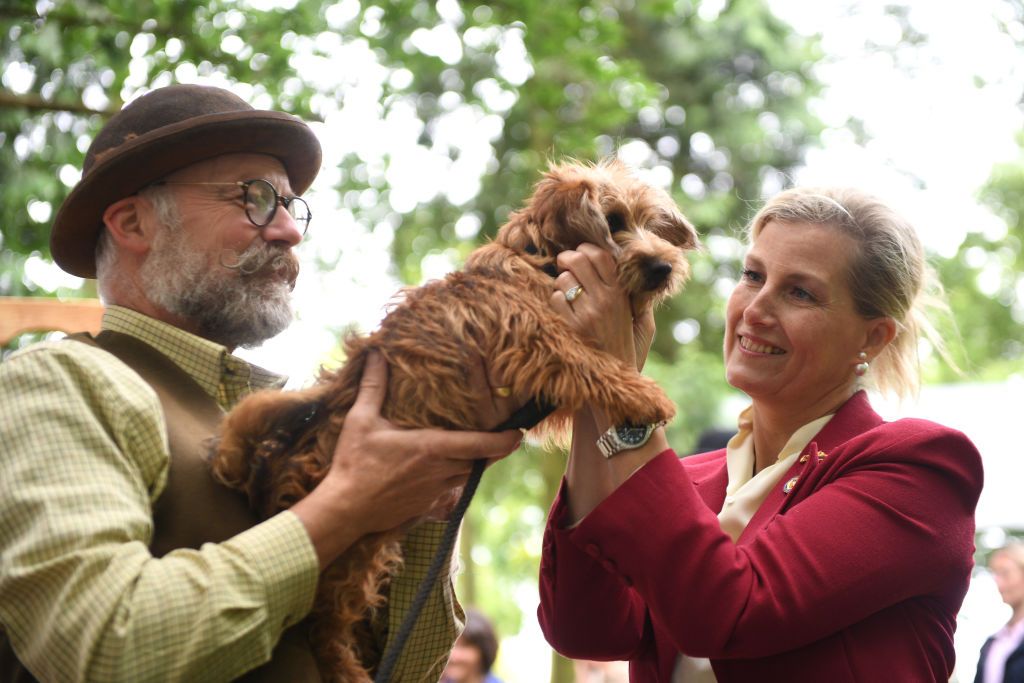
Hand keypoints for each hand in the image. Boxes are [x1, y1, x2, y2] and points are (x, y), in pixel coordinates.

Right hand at [292, 351, 520, 567]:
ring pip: (470, 476)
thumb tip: (376, 353)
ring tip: (482, 448)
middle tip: (507, 436)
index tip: (519, 432)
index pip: (481, 444)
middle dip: (497, 449)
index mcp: (431, 448)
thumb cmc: (354, 464)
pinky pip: (453, 489)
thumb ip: (374, 386)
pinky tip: (450, 468)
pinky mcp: (428, 505)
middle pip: (483, 461)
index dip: (505, 440)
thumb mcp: (360, 420)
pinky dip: (459, 478)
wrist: (345, 510)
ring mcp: (436, 490)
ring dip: (478, 463)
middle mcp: (441, 470)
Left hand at [551, 243, 655, 370]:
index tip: (582, 254)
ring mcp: (586, 314)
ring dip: (562, 283)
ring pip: (563, 279)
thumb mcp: (644, 323)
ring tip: (569, 293)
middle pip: (578, 260)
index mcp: (622, 295)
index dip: (587, 249)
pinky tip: (565, 310)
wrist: (616, 380)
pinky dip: (556, 301)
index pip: (601, 255)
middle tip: (566, 264)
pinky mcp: (570, 327)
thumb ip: (640, 299)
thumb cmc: (630, 349)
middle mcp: (605, 300)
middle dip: (568, 258)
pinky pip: (555, 299)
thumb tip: (635, 274)